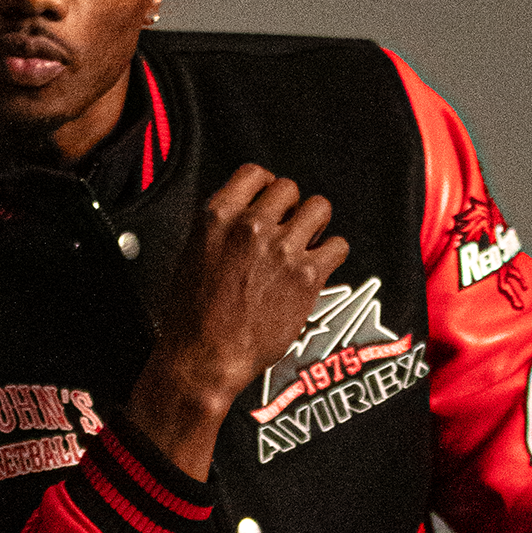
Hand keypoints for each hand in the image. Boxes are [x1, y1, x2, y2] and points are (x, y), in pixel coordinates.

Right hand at [127, 164, 348, 478]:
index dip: (268, 186)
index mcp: (217, 217)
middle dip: (292, 207)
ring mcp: (281, 248)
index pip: (255, 173)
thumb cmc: (192, 318)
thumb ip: (222, 229)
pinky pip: (338, 245)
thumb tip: (245, 217)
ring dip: (316, 224)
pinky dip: (333, 254)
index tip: (272, 201)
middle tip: (290, 229)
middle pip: (290, 188)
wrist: (204, 358)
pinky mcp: (306, 274)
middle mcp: (250, 226)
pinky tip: (320, 266)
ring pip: (319, 208)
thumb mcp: (193, 256)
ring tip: (308, 243)